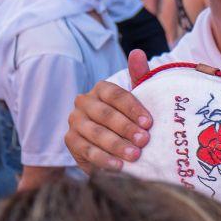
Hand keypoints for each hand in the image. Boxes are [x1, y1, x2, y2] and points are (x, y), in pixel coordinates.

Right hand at [64, 49, 152, 171]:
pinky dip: (103, 159)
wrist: (116, 144)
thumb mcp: (138, 100)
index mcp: (101, 90)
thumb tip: (137, 53)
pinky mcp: (71, 142)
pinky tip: (119, 167)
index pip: (115, 94)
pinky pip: (86, 151)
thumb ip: (139, 77)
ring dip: (116, 145)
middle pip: (105, 114)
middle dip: (126, 128)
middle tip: (144, 141)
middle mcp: (84, 103)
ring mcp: (75, 122)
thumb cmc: (131, 118)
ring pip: (95, 133)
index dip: (133, 108)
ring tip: (135, 156)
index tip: (150, 123)